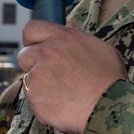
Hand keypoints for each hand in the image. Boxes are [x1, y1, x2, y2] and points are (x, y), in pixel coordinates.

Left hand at [17, 19, 126, 133]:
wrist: (109, 108)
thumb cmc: (110, 80)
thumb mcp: (101, 49)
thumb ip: (78, 36)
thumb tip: (68, 26)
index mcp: (62, 38)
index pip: (32, 28)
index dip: (32, 40)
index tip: (36, 48)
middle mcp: (46, 53)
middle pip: (23, 56)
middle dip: (33, 65)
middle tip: (52, 76)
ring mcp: (38, 76)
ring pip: (28, 80)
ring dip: (40, 87)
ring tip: (63, 94)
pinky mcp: (34, 97)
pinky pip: (32, 100)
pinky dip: (43, 105)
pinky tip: (61, 106)